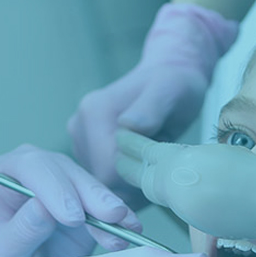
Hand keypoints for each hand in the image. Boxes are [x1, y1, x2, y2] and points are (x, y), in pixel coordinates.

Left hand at [0, 144, 141, 256]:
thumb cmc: (0, 256)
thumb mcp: (1, 251)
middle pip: (64, 171)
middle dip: (90, 194)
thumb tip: (42, 209)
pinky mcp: (81, 196)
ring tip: (126, 226)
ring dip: (109, 207)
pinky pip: (102, 203)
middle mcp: (31, 169)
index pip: (31, 168)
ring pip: (88, 184)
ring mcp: (59, 179)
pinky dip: (118, 218)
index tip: (73, 217)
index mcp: (0, 174)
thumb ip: (21, 229)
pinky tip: (131, 229)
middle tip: (110, 215)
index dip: (55, 189)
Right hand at [68, 4, 238, 195]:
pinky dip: (123, 178)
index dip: (132, 180)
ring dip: (127, 181)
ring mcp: (80, 136)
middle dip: (129, 182)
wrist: (170, 74)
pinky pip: (102, 174)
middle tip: (157, 169)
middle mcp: (80, 124)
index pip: (105, 169)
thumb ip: (150, 109)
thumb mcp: (169, 92)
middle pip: (100, 178)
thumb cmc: (175, 84)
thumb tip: (129, 125)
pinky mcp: (88, 145)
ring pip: (100, 179)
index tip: (156, 173)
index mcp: (94, 113)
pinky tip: (141, 164)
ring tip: (149, 160)